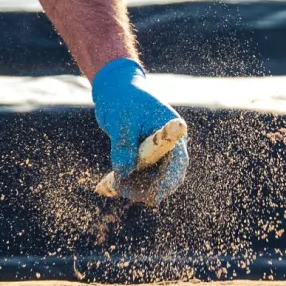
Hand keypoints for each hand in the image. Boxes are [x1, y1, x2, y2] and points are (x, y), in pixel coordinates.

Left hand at [91, 58, 188, 205]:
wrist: (115, 90)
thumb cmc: (123, 98)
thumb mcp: (122, 120)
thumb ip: (124, 145)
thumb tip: (123, 172)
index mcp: (172, 132)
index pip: (177, 164)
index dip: (166, 183)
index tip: (148, 195)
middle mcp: (169, 144)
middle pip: (167, 177)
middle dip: (147, 188)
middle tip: (122, 189)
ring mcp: (157, 151)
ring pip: (152, 180)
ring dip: (134, 187)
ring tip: (110, 185)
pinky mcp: (144, 156)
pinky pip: (139, 176)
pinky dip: (126, 182)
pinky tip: (108, 186)